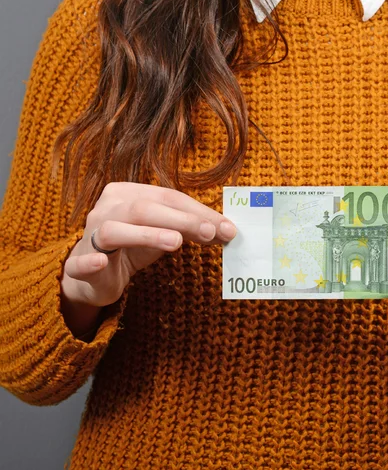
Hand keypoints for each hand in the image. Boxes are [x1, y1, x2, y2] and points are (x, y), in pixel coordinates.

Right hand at [61, 182, 236, 309]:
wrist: (95, 275)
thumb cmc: (133, 246)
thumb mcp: (165, 233)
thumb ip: (191, 229)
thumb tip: (227, 230)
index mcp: (127, 194)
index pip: (168, 197)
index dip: (198, 212)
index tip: (227, 228)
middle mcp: (107, 208)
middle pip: (145, 208)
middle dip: (181, 220)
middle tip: (210, 232)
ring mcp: (89, 235)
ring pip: (115, 229)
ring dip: (147, 234)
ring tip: (175, 242)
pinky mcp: (77, 265)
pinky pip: (80, 262)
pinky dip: (90, 262)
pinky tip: (102, 263)